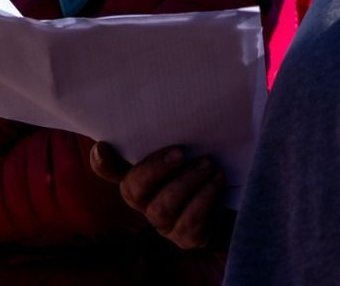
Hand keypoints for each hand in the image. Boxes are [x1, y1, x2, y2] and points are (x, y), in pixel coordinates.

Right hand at [90, 141, 225, 249]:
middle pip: (132, 190)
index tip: (102, 146)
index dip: (102, 163)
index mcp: (141, 176)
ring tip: (208, 164)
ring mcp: (164, 222)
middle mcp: (146, 201)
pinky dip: (204, 198)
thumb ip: (177, 133)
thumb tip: (179, 102)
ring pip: (162, 207)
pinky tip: (216, 180)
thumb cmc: (207, 166)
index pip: (111, 171)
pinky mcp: (187, 237)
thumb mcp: (193, 147)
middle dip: (154, 169)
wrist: (237, 203)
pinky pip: (189, 222)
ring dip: (186, 182)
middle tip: (180, 152)